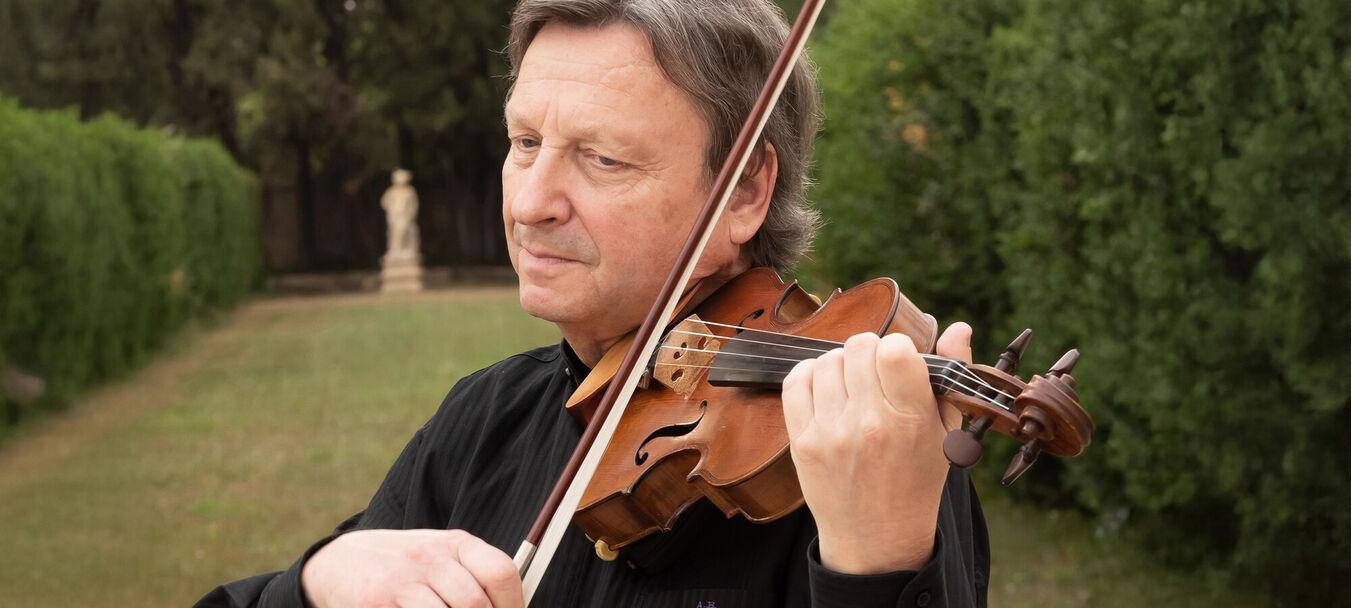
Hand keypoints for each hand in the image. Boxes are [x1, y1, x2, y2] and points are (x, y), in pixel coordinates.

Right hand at [301, 529, 523, 607]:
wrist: (339, 562)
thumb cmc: (401, 566)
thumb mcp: (440, 558)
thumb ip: (472, 577)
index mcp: (455, 544)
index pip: (501, 572)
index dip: (514, 605)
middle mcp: (429, 558)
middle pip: (475, 604)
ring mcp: (401, 582)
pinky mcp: (376, 604)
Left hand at [782, 323, 972, 574]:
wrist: (877, 537)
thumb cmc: (917, 480)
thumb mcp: (945, 432)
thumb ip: (952, 375)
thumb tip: (959, 326)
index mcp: (911, 420)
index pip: (895, 350)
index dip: (898, 347)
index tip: (899, 363)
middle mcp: (869, 424)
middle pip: (859, 347)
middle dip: (869, 353)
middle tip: (875, 374)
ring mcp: (831, 433)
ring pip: (827, 361)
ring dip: (841, 365)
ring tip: (853, 386)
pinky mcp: (802, 442)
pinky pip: (795, 382)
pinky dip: (809, 376)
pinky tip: (826, 389)